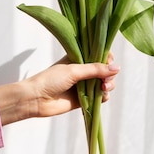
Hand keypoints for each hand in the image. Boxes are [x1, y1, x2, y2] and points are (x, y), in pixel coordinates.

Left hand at [0, 55, 119, 124]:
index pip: (99, 55)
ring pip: (105, 83)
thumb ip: (95, 69)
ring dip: (109, 85)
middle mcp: (83, 71)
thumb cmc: (50, 80)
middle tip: (105, 80)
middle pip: (105, 70)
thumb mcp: (74, 70)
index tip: (109, 61)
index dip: (107, 58)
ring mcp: (84, 85)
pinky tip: (101, 96)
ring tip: (103, 87)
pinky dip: (103, 96)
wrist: (36, 99)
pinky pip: (100, 97)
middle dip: (109, 74)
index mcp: (79, 58)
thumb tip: (117, 68)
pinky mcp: (84, 99)